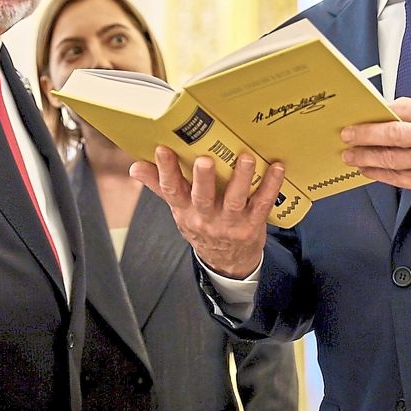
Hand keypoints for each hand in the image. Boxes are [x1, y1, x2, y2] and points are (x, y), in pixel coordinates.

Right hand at [130, 146, 284, 278]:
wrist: (227, 262)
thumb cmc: (202, 226)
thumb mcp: (179, 210)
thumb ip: (160, 186)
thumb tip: (135, 167)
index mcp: (185, 210)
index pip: (171, 190)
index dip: (165, 171)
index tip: (162, 149)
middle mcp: (206, 218)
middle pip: (203, 198)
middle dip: (203, 179)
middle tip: (204, 160)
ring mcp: (230, 223)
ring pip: (235, 201)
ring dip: (241, 179)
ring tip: (245, 158)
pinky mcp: (253, 225)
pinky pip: (262, 204)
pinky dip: (270, 185)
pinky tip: (276, 167)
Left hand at [341, 98, 410, 210]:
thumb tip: (385, 107)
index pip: (402, 111)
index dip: (377, 113)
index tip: (359, 114)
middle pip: (393, 136)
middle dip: (365, 136)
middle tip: (347, 135)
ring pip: (390, 161)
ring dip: (365, 158)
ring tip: (350, 155)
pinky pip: (396, 179)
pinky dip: (377, 174)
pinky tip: (367, 170)